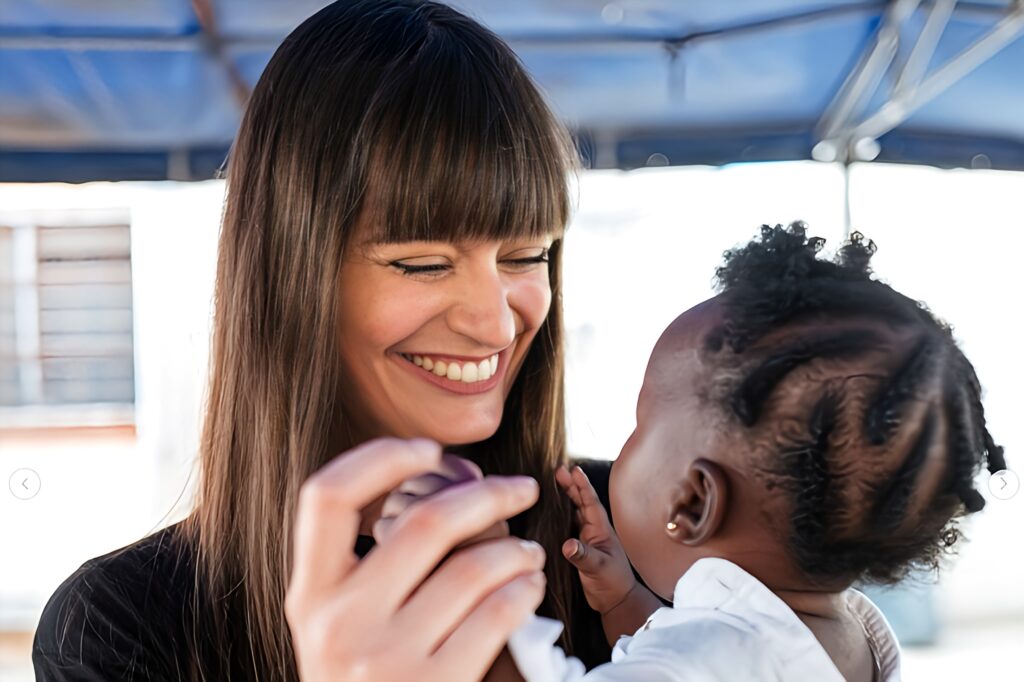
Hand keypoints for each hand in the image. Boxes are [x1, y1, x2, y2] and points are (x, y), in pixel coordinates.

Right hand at [285, 437, 546, 681]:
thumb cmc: (359, 678)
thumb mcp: (333, 624)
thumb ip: (361, 566)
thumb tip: (437, 483)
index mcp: (307, 594)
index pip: (325, 496)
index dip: (380, 458)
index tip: (428, 449)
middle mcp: (336, 622)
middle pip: (424, 523)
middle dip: (487, 495)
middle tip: (519, 488)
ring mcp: (383, 659)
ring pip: (472, 568)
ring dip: (515, 548)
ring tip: (529, 551)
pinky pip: (495, 615)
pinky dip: (522, 590)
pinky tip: (528, 586)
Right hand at [555, 464, 635, 614]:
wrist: (616, 601)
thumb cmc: (613, 584)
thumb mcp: (599, 569)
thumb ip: (584, 556)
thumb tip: (568, 544)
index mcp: (601, 530)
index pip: (590, 503)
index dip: (582, 486)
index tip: (573, 470)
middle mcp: (593, 530)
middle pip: (580, 502)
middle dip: (570, 485)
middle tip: (558, 470)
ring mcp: (586, 538)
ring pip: (574, 512)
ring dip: (565, 497)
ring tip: (554, 483)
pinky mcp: (578, 548)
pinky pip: (568, 526)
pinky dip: (560, 516)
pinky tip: (550, 511)